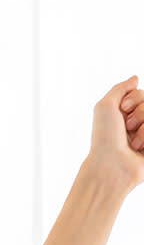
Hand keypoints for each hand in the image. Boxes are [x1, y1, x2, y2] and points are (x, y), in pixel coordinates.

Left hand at [87, 73, 143, 193]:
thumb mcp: (105, 106)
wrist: (111, 166)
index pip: (141, 94)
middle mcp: (136, 123)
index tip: (123, 109)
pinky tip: (140, 148)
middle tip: (127, 127)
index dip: (135, 99)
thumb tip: (135, 78)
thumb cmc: (104, 138)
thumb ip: (120, 88)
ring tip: (134, 142)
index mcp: (123, 114)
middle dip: (141, 113)